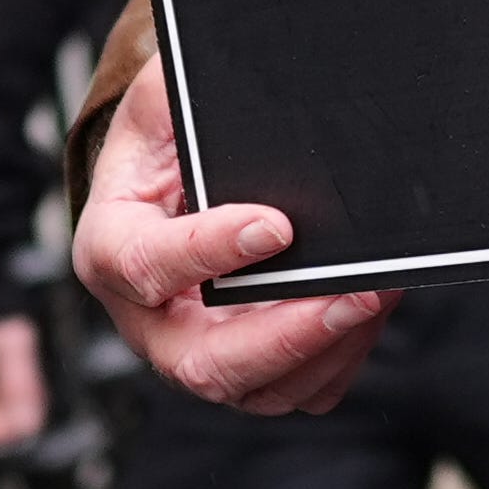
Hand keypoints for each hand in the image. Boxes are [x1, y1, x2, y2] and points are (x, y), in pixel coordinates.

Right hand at [67, 57, 392, 410]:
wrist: (172, 173)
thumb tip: (262, 112)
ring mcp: (195, 352)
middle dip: (285, 334)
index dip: (208, 251)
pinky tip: (367, 311)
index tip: (277, 226)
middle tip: (353, 292)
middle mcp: (147, 318)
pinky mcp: (245, 368)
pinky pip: (295, 391)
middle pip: (202, 363)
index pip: (146, 265)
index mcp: (110, 246)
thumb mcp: (162, 97)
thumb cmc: (165, 136)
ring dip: (325, 349)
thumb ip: (189, 99)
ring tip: (377, 292)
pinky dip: (338, 359)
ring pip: (258, 388)